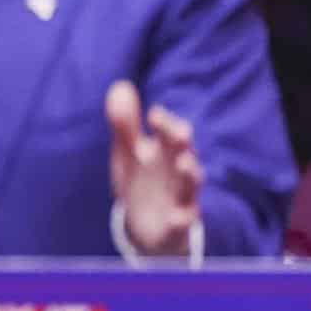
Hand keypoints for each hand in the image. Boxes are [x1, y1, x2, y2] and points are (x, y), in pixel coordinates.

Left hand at [106, 81, 201, 257]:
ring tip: (186, 164)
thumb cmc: (141, 182)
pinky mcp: (178, 224)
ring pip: (190, 185)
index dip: (164, 123)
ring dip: (190, 174)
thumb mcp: (129, 153)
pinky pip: (183, 222)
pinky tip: (177, 217)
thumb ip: (125, 123)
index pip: (168, 132)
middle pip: (184, 154)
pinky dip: (182, 219)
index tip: (153, 114)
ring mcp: (180, 198)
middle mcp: (177, 172)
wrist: (148, 225)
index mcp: (165, 152)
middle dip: (182, 144)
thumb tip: (119, 85)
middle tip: (180, 132)